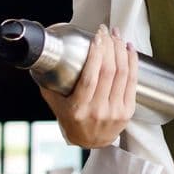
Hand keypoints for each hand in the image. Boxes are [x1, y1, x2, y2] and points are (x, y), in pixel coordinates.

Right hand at [39, 24, 137, 147]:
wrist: (91, 141)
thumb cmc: (71, 119)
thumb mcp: (55, 104)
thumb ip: (48, 83)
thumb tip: (41, 57)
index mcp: (79, 109)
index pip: (90, 77)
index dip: (96, 54)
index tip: (96, 37)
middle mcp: (99, 111)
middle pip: (109, 72)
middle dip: (109, 46)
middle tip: (106, 32)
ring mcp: (116, 111)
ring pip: (123, 74)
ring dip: (121, 50)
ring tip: (117, 36)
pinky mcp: (128, 110)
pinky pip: (133, 81)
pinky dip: (133, 62)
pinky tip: (129, 49)